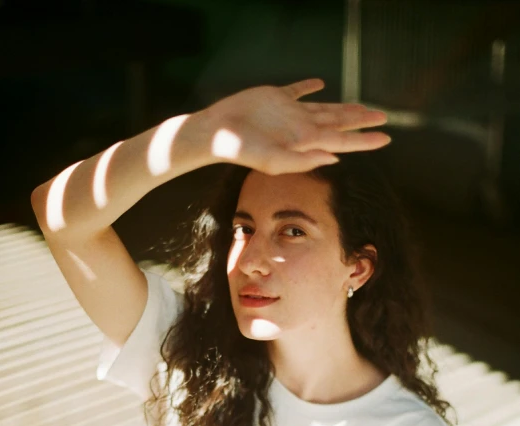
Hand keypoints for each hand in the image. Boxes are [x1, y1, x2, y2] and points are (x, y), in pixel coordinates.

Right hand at [202, 77, 390, 174]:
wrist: (218, 133)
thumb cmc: (243, 150)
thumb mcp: (276, 161)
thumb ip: (305, 161)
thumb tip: (336, 157)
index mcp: (306, 142)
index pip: (343, 140)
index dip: (365, 140)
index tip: (386, 138)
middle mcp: (302, 127)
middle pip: (340, 123)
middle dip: (362, 122)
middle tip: (383, 117)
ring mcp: (291, 112)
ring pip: (325, 108)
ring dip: (344, 108)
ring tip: (362, 108)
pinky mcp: (277, 98)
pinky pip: (298, 91)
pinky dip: (309, 87)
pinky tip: (320, 85)